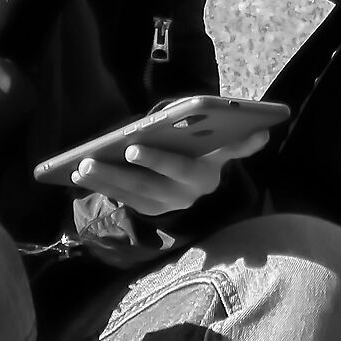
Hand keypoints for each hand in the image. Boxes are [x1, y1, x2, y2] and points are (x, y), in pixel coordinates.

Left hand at [69, 126, 275, 217]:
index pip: (177, 168)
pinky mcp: (145, 207)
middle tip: (89, 160)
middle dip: (114, 174)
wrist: (199, 185)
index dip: (155, 160)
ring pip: (128, 193)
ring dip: (103, 181)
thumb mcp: (221, 151)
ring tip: (80, 166)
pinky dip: (100, 187)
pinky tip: (77, 174)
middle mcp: (180, 195)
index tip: (131, 148)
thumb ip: (238, 144)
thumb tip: (263, 133)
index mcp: (199, 177)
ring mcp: (161, 204)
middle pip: (146, 184)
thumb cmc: (206, 156)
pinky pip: (120, 198)